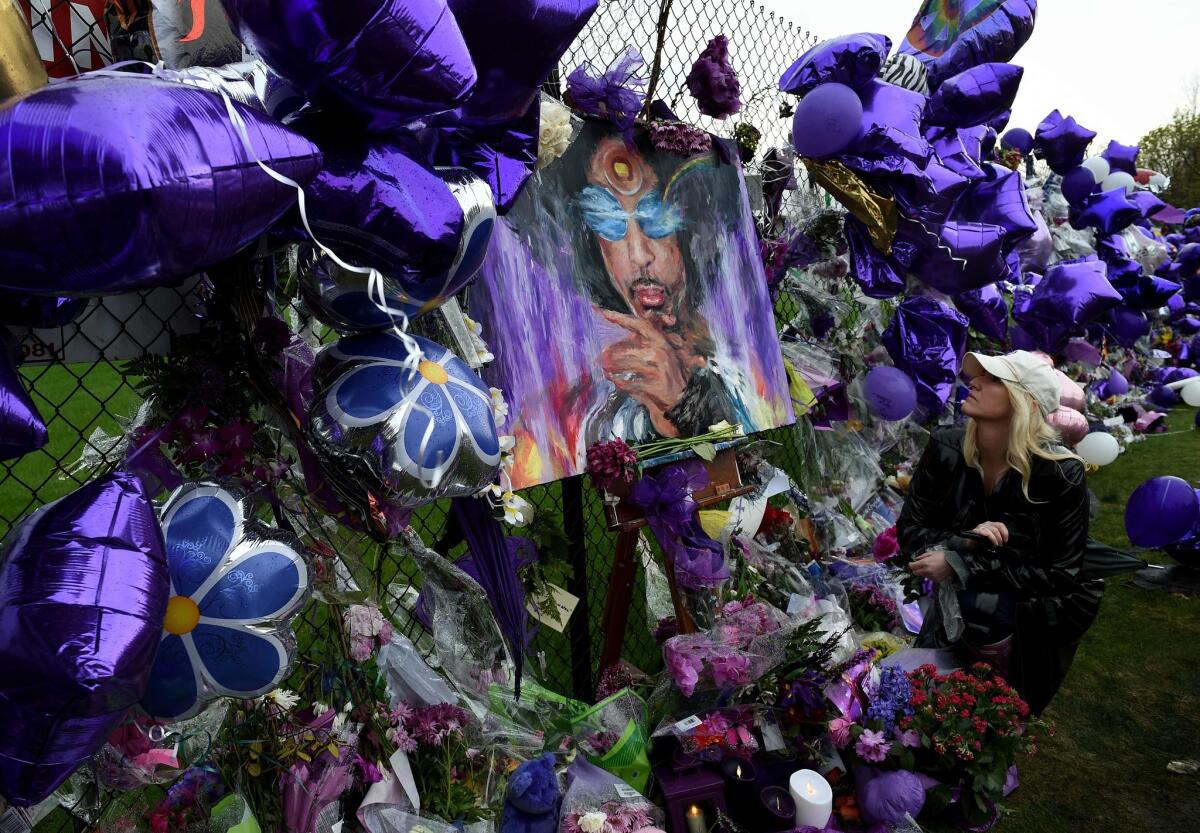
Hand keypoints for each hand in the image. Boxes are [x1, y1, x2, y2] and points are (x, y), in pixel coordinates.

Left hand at [597, 308, 690, 435]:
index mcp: (662, 341)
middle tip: (601, 357)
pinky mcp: (654, 387)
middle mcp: (660, 353)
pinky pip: (629, 383)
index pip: (641, 325)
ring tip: (606, 370)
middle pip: (626, 349)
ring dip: (612, 368)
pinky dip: (621, 383)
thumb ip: (655, 335)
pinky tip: (617, 381)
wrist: (686, 400)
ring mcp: (658, 370)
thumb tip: (640, 322)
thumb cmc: (674, 374)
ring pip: (625, 366)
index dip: (622, 318)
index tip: (604, 313)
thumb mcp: (670, 350)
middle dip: (611, 354)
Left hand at [909, 550, 955, 583]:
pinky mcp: (935, 580)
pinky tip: (934, 570)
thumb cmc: (943, 556)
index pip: (912, 567)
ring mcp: (931, 576)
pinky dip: (929, 575)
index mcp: (924, 563)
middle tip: (919, 565)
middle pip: (915, 573)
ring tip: (930, 567)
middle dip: (916, 569)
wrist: (954, 563)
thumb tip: (915, 559)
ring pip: (922, 575)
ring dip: (923, 572)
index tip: (912, 563)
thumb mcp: (931, 553)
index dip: (911, 564)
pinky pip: (929, 578)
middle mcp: (926, 571)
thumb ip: (921, 556)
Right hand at [969, 521, 1008, 547]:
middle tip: (1000, 545)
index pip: (1000, 525)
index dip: (1005, 533)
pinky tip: (988, 540)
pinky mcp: (976, 531)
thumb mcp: (993, 537)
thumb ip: (998, 536)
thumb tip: (1005, 541)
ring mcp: (981, 527)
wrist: (972, 544)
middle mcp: (986, 524)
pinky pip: (983, 532)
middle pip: (996, 529)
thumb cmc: (983, 541)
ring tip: (995, 545)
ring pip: (991, 530)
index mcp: (992, 524)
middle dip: (999, 538)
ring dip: (995, 539)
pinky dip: (987, 536)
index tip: (1005, 541)